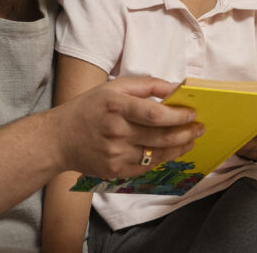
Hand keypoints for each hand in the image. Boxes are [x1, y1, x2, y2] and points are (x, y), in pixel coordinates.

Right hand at [54, 77, 202, 178]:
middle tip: (199, 128)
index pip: (154, 114)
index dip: (178, 116)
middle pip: (160, 137)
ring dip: (179, 148)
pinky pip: (145, 167)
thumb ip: (146, 85)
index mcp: (115, 106)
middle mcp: (115, 132)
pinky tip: (170, 151)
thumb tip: (176, 87)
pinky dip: (161, 159)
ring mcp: (114, 154)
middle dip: (186, 133)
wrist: (57, 139)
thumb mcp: (113, 87)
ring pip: (157, 155)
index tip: (192, 114)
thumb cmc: (88, 108)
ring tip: (190, 140)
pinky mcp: (114, 171)